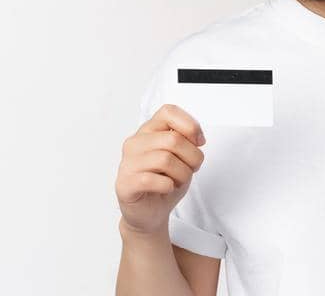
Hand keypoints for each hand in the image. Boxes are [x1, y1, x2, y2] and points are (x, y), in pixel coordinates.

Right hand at [115, 104, 206, 235]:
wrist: (150, 213)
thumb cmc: (165, 181)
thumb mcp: (181, 156)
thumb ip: (185, 140)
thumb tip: (196, 136)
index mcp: (148, 131)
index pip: (168, 111)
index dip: (190, 125)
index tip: (199, 142)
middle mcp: (134, 143)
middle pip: (173, 139)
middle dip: (192, 157)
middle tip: (192, 169)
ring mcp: (127, 163)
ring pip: (165, 159)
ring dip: (182, 174)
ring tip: (178, 181)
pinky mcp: (125, 184)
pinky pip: (152, 179)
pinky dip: (167, 186)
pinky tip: (166, 188)